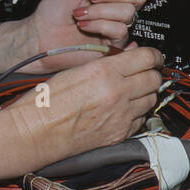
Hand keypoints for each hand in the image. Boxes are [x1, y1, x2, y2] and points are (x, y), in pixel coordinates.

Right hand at [9, 42, 164, 165]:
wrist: (35, 132)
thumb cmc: (46, 101)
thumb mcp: (75, 70)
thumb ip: (104, 64)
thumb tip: (124, 59)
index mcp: (104, 72)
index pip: (146, 57)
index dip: (153, 55)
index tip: (153, 56)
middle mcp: (117, 94)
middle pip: (154, 79)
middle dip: (152, 73)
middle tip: (145, 72)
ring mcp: (120, 116)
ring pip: (151, 100)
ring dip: (146, 93)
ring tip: (134, 91)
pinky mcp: (119, 135)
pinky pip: (141, 120)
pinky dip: (137, 113)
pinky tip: (124, 109)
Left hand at [26, 0, 147, 68]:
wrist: (41, 34)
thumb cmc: (54, 11)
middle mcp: (117, 9)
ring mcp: (116, 26)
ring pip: (128, 12)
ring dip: (100, 10)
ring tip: (82, 13)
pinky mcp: (114, 44)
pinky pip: (119, 29)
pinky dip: (98, 24)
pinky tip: (85, 25)